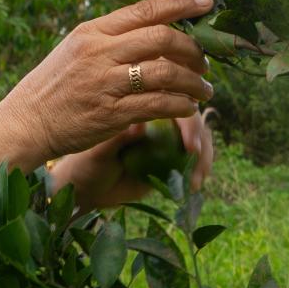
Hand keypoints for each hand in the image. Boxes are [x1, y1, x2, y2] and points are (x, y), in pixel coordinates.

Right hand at [0, 0, 215, 172]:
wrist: (26, 122)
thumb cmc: (54, 85)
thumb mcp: (76, 49)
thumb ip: (111, 38)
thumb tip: (155, 29)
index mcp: (93, 31)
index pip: (145, 9)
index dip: (181, 4)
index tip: (207, 3)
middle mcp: (100, 53)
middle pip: (162, 37)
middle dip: (193, 49)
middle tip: (205, 63)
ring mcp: (106, 83)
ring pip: (166, 73)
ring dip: (193, 81)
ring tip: (203, 89)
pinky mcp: (111, 114)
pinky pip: (159, 105)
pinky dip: (180, 105)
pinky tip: (187, 108)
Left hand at [48, 106, 216, 212]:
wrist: (86, 188)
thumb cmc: (86, 162)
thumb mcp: (98, 150)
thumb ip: (117, 138)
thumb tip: (140, 127)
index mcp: (139, 105)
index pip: (169, 99)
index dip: (183, 116)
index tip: (187, 141)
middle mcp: (156, 119)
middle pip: (190, 116)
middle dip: (198, 135)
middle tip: (194, 153)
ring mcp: (166, 140)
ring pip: (198, 139)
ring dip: (202, 156)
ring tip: (195, 178)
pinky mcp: (171, 161)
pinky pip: (193, 162)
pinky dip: (198, 171)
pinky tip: (194, 185)